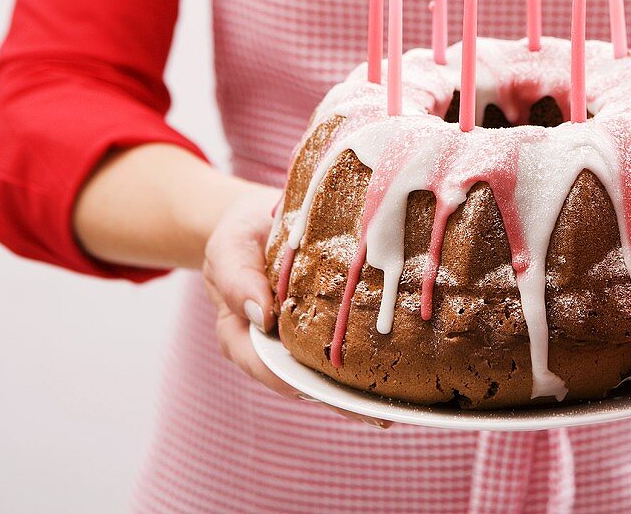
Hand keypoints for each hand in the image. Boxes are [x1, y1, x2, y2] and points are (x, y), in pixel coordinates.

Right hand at [202, 186, 390, 428]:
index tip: (318, 390)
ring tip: (397, 401)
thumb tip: (262, 314)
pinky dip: (371, 352)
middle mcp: (277, 344)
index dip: (290, 381)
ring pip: (331, 368)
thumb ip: (236, 280)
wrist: (262, 217)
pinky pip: (349, 339)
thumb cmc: (241, 235)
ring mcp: (304, 336)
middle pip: (305, 380)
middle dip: (340, 398)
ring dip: (361, 385)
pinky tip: (401, 363)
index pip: (264, 366)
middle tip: (376, 413)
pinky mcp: (329, 321)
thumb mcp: (229, 249)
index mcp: (245, 335)